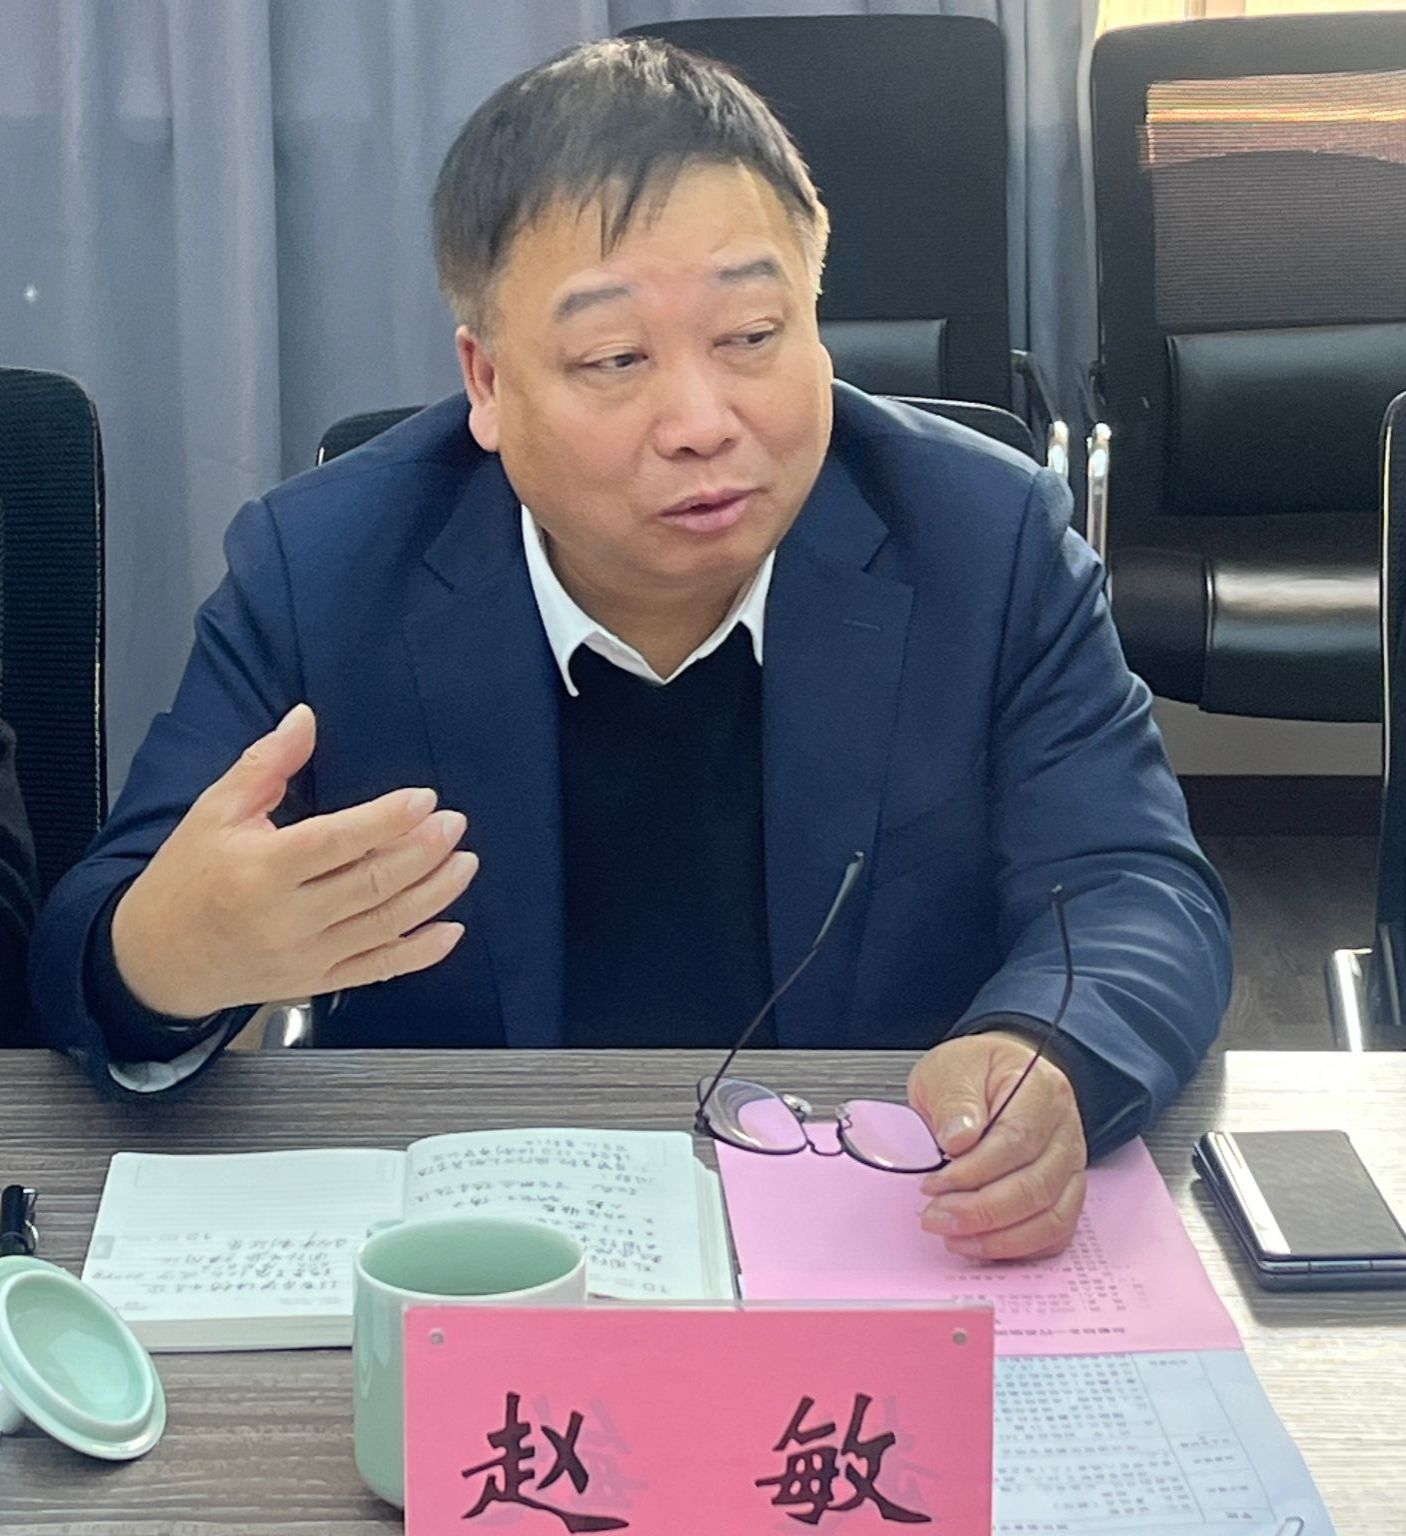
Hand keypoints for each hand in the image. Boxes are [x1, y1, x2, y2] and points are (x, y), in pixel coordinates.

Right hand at [112, 704, 476, 1017]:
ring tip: (464, 863)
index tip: (424, 799)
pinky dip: (419, 953)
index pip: (336, 842)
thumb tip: (306, 717)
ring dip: (433, 895)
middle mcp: (287, 917)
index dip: (385, 821)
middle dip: (422, 853)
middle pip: (371, 884)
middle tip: (455, 825)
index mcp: (261, 869)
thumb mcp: (214, 810)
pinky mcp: (314, 983)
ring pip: (384, 925)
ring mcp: (305, 956)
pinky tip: (451, 931)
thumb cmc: (188, 876)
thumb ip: (266, 763)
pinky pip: (377, 970)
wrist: (157, 959)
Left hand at [906, 1031, 1086, 1260]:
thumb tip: (957, 1141)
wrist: (996, 1075)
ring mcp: (1071, 1165)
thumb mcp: (950, 1070)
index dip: (974, 1171)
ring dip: (999, 1238)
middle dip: (981, 1211)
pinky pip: (1054, 1234)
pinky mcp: (1066, 1193)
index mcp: (1040, 1089)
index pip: (1016, 1139)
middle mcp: (1065, 1129)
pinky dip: (1019, 1248)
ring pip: (1051, 1218)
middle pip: (1036, 1186)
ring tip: (953, 1235)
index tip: (934, 1183)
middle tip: (936, 1216)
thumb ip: (954, 1101)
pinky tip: (980, 1244)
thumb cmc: (975, 1072)